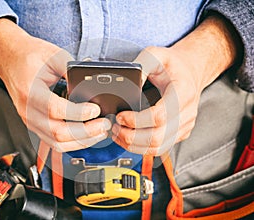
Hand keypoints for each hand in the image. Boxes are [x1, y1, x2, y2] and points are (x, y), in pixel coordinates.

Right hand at [0, 19, 110, 151]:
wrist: (10, 59)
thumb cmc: (29, 55)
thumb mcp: (53, 55)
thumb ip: (72, 69)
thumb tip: (92, 84)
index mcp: (30, 91)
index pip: (55, 109)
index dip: (78, 113)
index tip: (96, 109)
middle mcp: (28, 110)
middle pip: (58, 132)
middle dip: (86, 132)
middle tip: (104, 124)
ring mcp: (30, 121)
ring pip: (57, 143)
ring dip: (82, 141)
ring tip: (100, 132)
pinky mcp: (34, 125)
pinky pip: (54, 142)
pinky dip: (73, 143)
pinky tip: (86, 136)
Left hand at [112, 14, 240, 154]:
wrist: (190, 71)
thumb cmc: (172, 64)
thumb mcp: (155, 55)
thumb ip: (140, 66)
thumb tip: (123, 83)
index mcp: (182, 93)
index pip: (159, 116)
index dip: (136, 120)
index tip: (120, 116)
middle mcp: (187, 113)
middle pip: (157, 137)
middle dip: (130, 136)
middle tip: (115, 128)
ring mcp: (185, 125)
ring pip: (158, 147)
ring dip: (133, 145)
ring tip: (118, 134)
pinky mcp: (180, 133)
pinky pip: (160, 148)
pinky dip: (141, 147)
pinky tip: (129, 138)